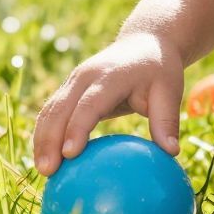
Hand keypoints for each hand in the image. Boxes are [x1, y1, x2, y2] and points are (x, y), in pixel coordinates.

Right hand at [31, 31, 183, 174]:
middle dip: (49, 138)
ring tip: (42, 171)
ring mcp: (74, 80)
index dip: (77, 127)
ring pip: (50, 110)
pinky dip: (45, 134)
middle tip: (47, 171)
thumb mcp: (169, 90)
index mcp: (110, 75)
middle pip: (60, 107)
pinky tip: (47, 159)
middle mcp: (86, 76)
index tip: (70, 154)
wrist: (144, 42)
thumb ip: (166, 120)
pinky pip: (52, 111)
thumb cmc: (159, 70)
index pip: (89, 103)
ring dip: (42, 139)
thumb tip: (171, 154)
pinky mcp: (69, 88)